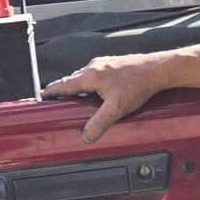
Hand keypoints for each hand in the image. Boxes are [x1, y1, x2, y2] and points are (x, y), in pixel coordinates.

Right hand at [41, 54, 171, 142]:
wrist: (157, 70)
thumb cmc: (138, 85)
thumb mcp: (117, 108)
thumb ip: (100, 122)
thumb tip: (87, 136)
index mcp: (90, 76)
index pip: (63, 84)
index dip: (50, 92)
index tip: (42, 97)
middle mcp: (94, 67)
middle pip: (71, 80)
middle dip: (62, 91)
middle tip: (55, 101)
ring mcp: (103, 64)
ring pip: (82, 77)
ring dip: (76, 87)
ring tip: (73, 99)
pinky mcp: (112, 65)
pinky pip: (93, 75)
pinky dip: (88, 84)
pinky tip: (94, 93)